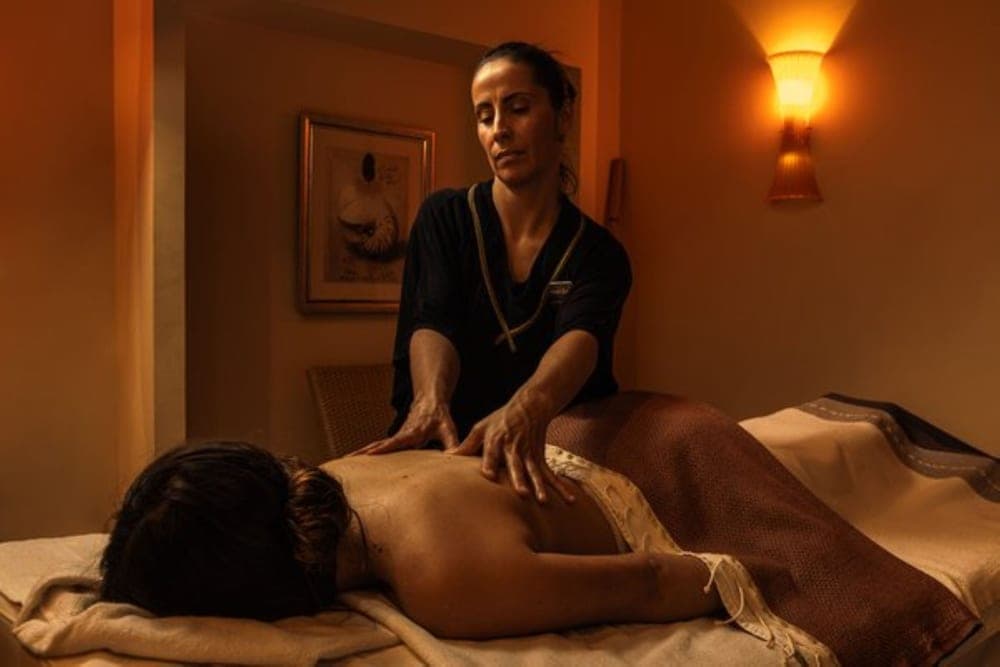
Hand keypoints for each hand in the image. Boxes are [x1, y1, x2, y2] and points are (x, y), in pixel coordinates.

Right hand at [350, 397, 459, 455]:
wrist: (430, 401)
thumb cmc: (439, 416)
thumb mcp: (448, 428)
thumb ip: (452, 443)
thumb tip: (453, 457)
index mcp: (412, 432)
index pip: (395, 442)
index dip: (383, 449)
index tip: (369, 454)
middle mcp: (400, 434)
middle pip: (378, 444)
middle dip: (362, 452)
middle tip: (345, 460)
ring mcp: (396, 437)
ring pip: (376, 445)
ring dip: (360, 454)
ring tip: (344, 463)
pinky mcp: (395, 439)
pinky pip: (379, 447)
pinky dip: (367, 453)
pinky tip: (358, 463)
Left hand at [447, 393, 575, 503]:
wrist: (530, 406)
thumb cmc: (500, 419)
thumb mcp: (481, 428)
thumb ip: (467, 445)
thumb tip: (447, 457)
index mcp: (496, 440)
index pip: (492, 453)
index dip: (490, 464)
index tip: (489, 476)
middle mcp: (513, 448)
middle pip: (516, 465)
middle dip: (519, 479)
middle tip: (521, 494)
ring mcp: (529, 453)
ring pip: (535, 471)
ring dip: (540, 486)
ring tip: (542, 500)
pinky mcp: (540, 457)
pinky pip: (550, 474)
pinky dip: (560, 487)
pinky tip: (569, 500)